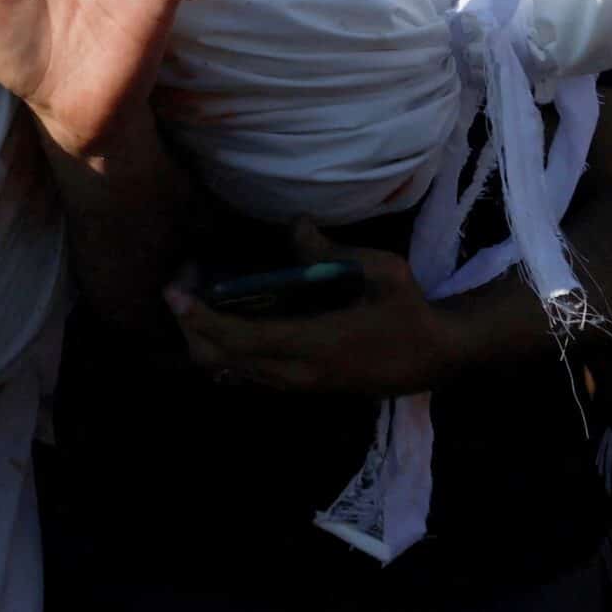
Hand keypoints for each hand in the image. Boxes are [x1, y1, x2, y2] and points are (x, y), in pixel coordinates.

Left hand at [166, 220, 463, 396]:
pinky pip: (245, 373)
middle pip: (218, 360)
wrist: (438, 357)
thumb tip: (296, 225)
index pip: (240, 339)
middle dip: (191, 325)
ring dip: (204, 336)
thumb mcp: (383, 272)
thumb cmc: (409, 310)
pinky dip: (223, 348)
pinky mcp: (299, 386)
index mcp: (315, 345)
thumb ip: (333, 252)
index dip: (201, 317)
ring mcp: (296, 385)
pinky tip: (225, 314)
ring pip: (228, 371)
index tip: (173, 292)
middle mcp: (296, 373)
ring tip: (199, 294)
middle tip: (185, 284)